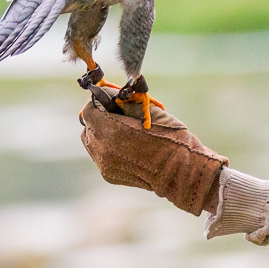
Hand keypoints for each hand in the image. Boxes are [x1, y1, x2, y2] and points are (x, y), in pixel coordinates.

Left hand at [79, 100, 228, 215]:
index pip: (89, 110)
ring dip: (101, 133)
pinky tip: (127, 148)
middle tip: (117, 116)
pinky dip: (108, 148)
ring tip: (122, 132)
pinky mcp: (108, 174)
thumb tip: (108, 92)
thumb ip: (125, 100)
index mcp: (111, 129)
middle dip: (99, 118)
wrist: (181, 171)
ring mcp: (103, 163)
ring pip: (91, 141)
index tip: (110, 102)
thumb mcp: (150, 110)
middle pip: (87, 126)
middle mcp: (102, 148)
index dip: (99, 103)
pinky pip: (100, 155)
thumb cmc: (170, 137)